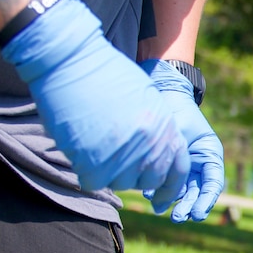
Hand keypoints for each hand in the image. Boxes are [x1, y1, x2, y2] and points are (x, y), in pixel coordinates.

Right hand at [1, 0, 187, 195]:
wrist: (73, 60)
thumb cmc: (105, 73)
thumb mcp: (145, 98)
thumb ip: (156, 128)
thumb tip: (154, 154)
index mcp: (167, 128)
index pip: (179, 170)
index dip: (170, 184)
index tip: (162, 192)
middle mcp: (150, 146)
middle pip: (149, 180)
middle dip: (136, 174)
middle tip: (117, 159)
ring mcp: (124, 157)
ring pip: (121, 183)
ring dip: (109, 171)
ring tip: (96, 145)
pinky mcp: (95, 164)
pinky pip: (94, 181)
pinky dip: (86, 170)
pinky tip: (81, 149)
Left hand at [143, 61, 225, 221]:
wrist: (165, 95)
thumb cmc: (176, 111)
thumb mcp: (179, 133)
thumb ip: (173, 158)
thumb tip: (162, 182)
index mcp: (211, 154)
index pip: (213, 183)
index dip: (206, 201)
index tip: (197, 215)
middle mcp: (201, 163)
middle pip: (198, 191)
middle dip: (188, 206)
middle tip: (177, 217)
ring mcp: (187, 165)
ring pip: (183, 190)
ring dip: (173, 201)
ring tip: (159, 209)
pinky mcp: (172, 164)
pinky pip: (168, 182)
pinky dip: (160, 189)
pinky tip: (150, 195)